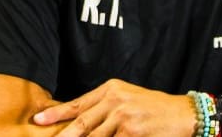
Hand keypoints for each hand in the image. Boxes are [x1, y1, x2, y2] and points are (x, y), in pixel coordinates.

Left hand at [31, 78, 195, 135]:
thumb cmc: (153, 108)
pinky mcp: (132, 132)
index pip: (77, 104)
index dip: (56, 114)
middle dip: (62, 136)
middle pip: (81, 124)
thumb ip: (104, 107)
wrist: (182, 113)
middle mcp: (114, 100)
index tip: (38, 121)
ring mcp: (123, 117)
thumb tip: (80, 121)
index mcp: (110, 89)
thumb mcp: (126, 98)